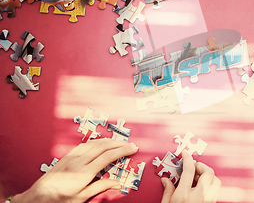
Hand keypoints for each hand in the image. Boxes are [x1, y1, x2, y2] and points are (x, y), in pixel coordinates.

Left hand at [11, 139, 138, 202]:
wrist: (37, 198)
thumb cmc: (58, 200)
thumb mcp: (81, 198)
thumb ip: (100, 187)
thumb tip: (117, 183)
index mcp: (84, 172)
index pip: (108, 156)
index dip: (122, 151)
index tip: (132, 149)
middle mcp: (78, 162)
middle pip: (103, 146)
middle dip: (119, 143)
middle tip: (130, 144)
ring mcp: (71, 157)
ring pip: (94, 143)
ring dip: (108, 140)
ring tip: (119, 141)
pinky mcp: (66, 156)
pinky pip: (84, 144)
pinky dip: (96, 141)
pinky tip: (100, 142)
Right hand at [160, 150, 220, 202]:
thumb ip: (167, 191)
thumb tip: (166, 181)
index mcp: (184, 195)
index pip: (189, 170)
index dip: (187, 158)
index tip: (185, 153)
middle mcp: (198, 197)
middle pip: (208, 173)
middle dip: (201, 166)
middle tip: (193, 167)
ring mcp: (207, 201)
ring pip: (216, 181)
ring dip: (208, 176)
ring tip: (198, 178)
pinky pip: (216, 191)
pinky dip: (211, 185)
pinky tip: (202, 187)